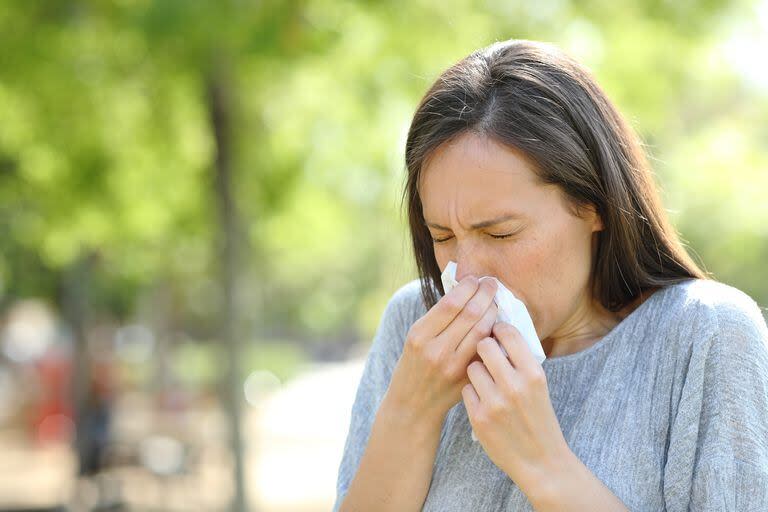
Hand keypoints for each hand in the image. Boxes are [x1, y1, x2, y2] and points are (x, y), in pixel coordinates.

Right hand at [387, 275, 498, 424]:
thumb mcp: (416, 338)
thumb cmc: (414, 365)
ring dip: (493, 312)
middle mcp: (435, 350)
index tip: (475, 279)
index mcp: (419, 335)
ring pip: (482, 331)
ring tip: (495, 301)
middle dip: (485, 294)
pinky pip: (485, 350)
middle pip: (470, 314)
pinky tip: (497, 324)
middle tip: (492, 284)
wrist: (412, 405)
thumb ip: (438, 318)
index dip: (468, 287)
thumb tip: (465, 290)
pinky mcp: (466, 378)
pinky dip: (493, 334)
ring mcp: (452, 366)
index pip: (451, 303)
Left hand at [461, 322, 569, 491]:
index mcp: (533, 374)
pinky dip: (472, 394)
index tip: (495, 331)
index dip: (498, 329)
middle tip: (485, 354)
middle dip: (482, 347)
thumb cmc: (539, 419)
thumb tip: (498, 333)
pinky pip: (466, 390)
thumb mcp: (539, 387)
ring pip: (471, 368)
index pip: (509, 334)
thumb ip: (520, 362)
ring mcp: (494, 403)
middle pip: (483, 346)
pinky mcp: (478, 417)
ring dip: (476, 372)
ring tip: (486, 383)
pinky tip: (483, 402)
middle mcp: (514, 386)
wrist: (541, 461)